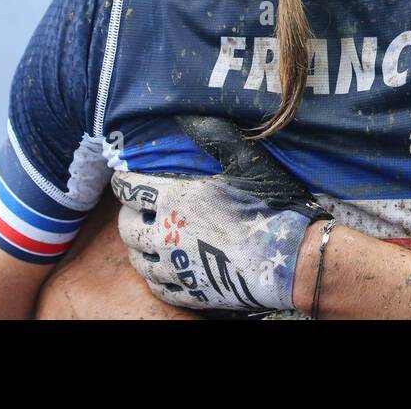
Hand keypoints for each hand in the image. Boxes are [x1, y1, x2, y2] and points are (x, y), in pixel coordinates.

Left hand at [112, 116, 330, 312]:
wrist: (286, 258)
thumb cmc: (267, 206)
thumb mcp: (244, 161)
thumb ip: (215, 138)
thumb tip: (192, 117)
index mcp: (175, 199)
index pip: (130, 189)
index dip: (124, 182)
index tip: (125, 179)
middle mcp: (166, 234)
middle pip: (127, 226)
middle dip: (129, 215)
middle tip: (139, 209)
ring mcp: (176, 267)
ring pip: (138, 260)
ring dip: (139, 247)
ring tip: (149, 240)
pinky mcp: (189, 292)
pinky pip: (157, 287)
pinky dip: (155, 277)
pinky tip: (164, 269)